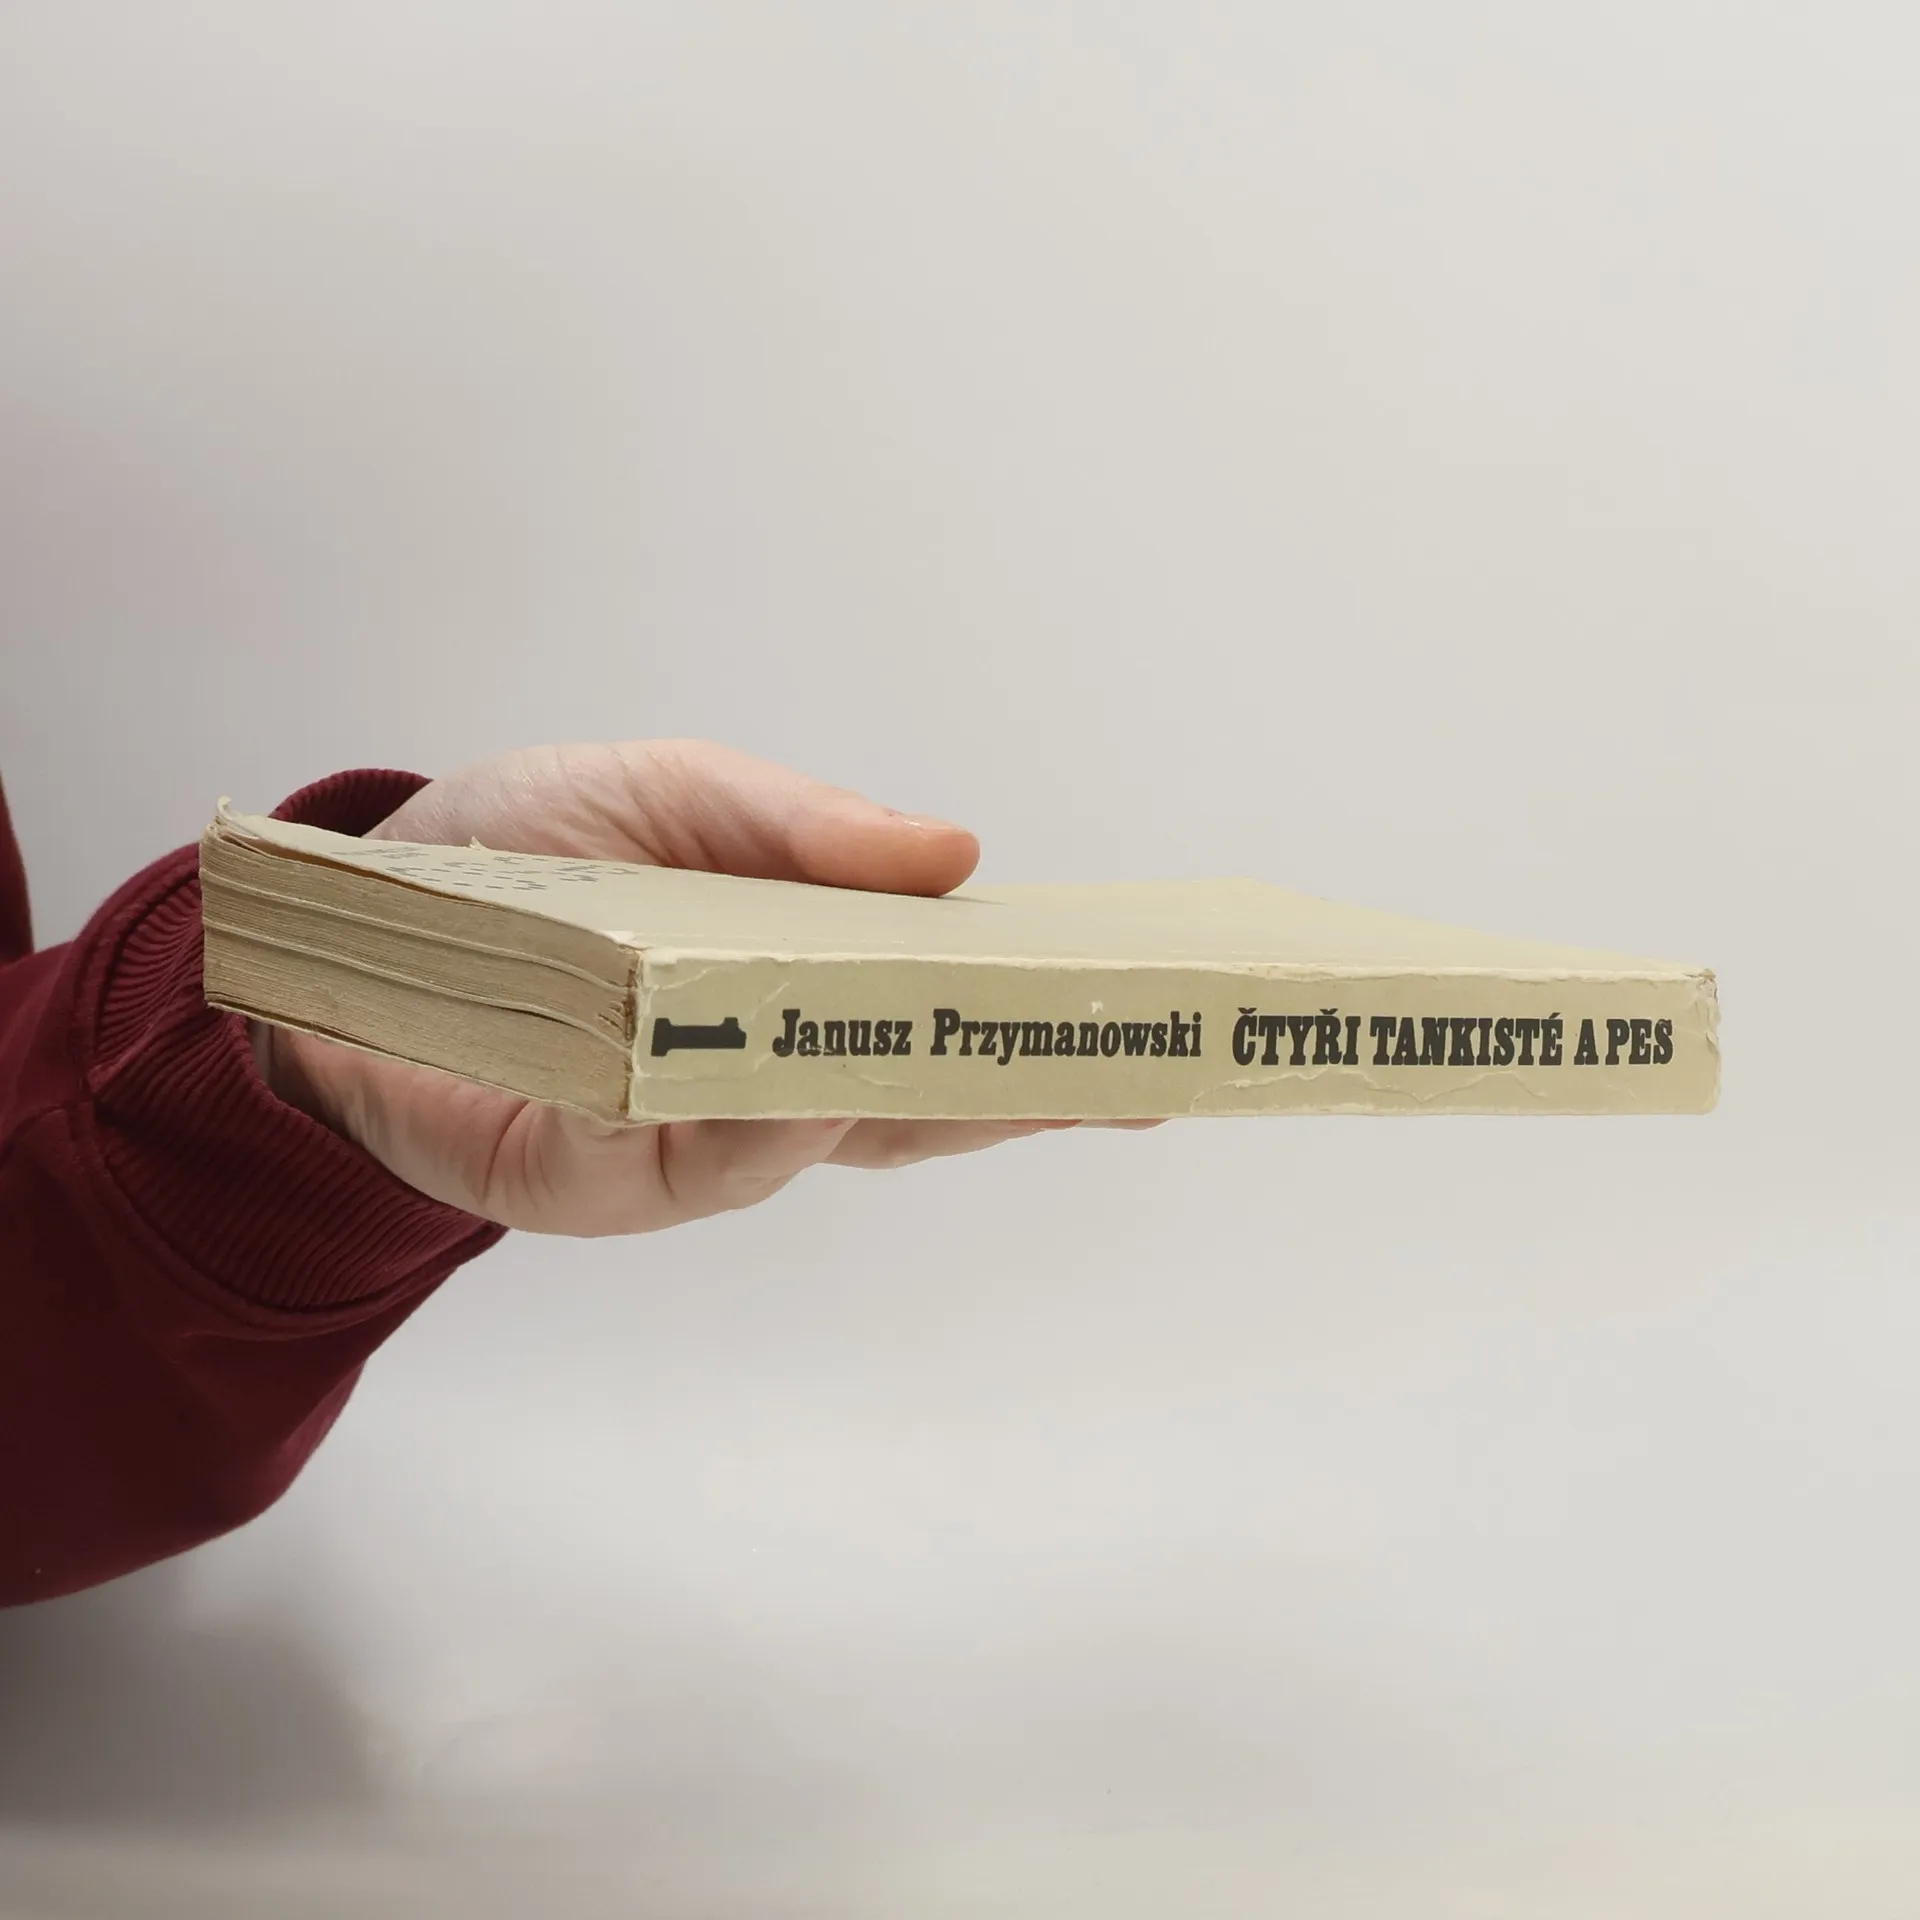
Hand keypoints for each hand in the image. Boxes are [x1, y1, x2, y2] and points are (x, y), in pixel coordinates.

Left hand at [253, 740, 1147, 1234]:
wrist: (347, 915)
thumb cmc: (526, 853)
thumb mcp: (676, 793)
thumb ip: (800, 825)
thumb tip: (951, 853)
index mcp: (794, 986)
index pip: (941, 1020)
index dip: (1043, 1024)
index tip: (1150, 1019)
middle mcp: (758, 1082)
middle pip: (918, 1105)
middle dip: (1030, 1091)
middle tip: (1144, 1074)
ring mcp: (683, 1141)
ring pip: (825, 1139)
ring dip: (919, 1103)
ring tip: (1010, 1065)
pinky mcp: (593, 1179)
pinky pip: (699, 1158)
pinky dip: (767, 1123)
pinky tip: (816, 1087)